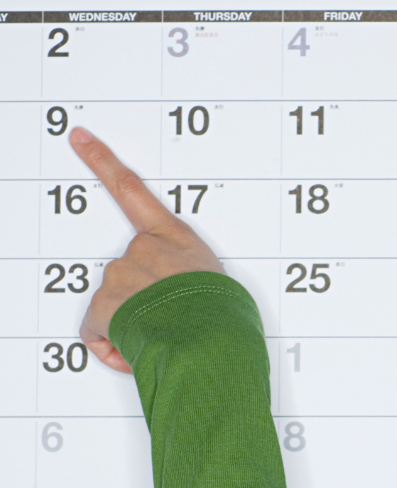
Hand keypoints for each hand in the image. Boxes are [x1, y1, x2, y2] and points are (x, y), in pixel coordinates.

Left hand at [71, 127, 224, 372]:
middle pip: (127, 272)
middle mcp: (144, 250)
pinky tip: (137, 349)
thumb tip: (182, 300)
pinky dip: (113, 344)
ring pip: (114, 304)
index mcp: (176, 238)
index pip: (133, 190)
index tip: (80, 138)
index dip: (101, 161)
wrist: (211, 340)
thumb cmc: (225, 317)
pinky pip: (99, 330)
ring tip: (163, 334)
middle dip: (139, 298)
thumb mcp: (220, 284)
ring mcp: (122, 275)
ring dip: (132, 323)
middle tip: (167, 316)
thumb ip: (191, 278)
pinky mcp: (105, 303)